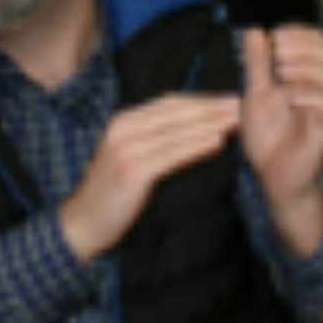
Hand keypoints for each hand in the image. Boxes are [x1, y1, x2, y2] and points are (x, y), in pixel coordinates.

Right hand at [58, 95, 240, 262]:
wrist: (82, 224)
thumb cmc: (112, 192)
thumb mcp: (131, 155)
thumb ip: (155, 138)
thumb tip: (196, 127)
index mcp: (123, 120)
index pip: (169, 102)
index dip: (200, 99)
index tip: (226, 99)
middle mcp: (124, 128)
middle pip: (176, 112)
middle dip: (211, 107)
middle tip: (239, 103)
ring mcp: (127, 148)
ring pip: (177, 131)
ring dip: (210, 123)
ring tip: (236, 121)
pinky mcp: (133, 170)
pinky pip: (172, 154)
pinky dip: (197, 146)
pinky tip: (217, 142)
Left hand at [241, 26, 322, 258]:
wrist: (272, 174)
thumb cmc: (268, 134)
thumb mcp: (256, 93)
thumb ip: (257, 63)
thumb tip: (254, 30)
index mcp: (313, 76)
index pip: (319, 43)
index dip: (301, 33)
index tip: (275, 34)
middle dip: (305, 47)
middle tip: (277, 51)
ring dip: (308, 69)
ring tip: (280, 72)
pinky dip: (312, 96)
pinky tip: (290, 98)